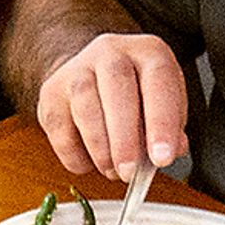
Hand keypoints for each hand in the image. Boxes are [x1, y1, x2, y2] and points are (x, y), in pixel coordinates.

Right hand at [37, 31, 190, 176]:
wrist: (94, 75)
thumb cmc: (138, 96)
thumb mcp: (166, 105)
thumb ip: (172, 129)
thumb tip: (173, 151)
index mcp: (148, 52)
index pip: (159, 79)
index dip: (162, 121)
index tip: (162, 158)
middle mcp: (111, 52)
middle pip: (116, 86)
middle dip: (124, 137)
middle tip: (130, 172)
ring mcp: (76, 68)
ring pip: (84, 105)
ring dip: (99, 147)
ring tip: (112, 171)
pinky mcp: (51, 91)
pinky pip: (60, 127)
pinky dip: (75, 153)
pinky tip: (91, 162)